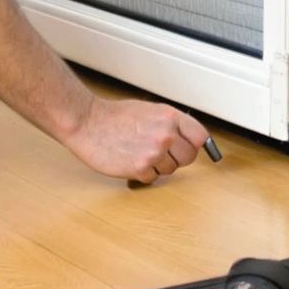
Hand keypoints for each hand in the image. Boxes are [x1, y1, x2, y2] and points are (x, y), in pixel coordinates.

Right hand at [64, 98, 209, 182]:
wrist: (88, 123)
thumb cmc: (114, 116)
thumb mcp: (149, 111)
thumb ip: (170, 124)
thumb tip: (188, 138)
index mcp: (170, 117)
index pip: (200, 137)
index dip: (194, 144)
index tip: (189, 148)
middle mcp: (166, 134)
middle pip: (188, 157)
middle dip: (176, 158)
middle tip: (160, 153)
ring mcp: (154, 152)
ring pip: (170, 170)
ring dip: (157, 166)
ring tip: (139, 152)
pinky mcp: (140, 168)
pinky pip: (152, 178)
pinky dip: (143, 173)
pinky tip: (130, 160)